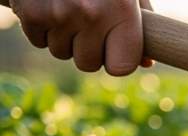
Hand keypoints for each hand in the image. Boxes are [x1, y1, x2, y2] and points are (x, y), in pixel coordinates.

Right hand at [10, 0, 153, 74]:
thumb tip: (146, 62)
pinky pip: (38, 41)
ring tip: (68, 9)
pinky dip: (41, 28)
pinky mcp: (30, 12)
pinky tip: (49, 5)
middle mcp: (91, 15)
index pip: (121, 67)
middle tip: (87, 24)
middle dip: (87, 49)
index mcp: (122, 10)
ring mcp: (58, 14)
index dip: (116, 60)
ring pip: (61, 53)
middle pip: (88, 64)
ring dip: (63, 37)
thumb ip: (140, 24)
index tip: (113, 47)